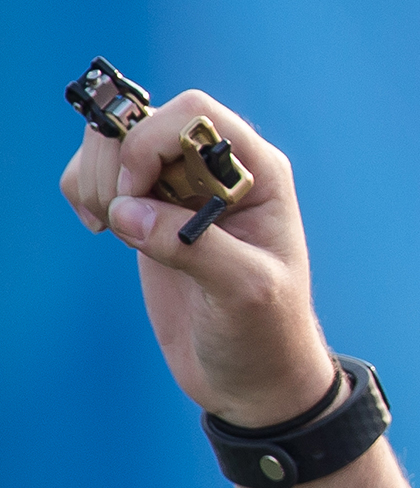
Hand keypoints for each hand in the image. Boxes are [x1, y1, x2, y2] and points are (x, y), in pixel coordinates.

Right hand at [60, 91, 337, 427]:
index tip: (136, 196)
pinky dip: (84, 191)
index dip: (151, 142)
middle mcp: (219, 170)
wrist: (251, 374)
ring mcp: (181, 189)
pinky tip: (104, 228)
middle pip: (143, 121)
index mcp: (258, 172)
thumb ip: (192, 245)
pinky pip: (101, 174)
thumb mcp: (244, 291)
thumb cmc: (266, 332)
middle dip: (115, 165)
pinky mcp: (149, 212)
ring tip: (115, 229)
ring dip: (95, 179)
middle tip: (120, 223)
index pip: (194, 113)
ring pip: (115, 143)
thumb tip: (127, 210)